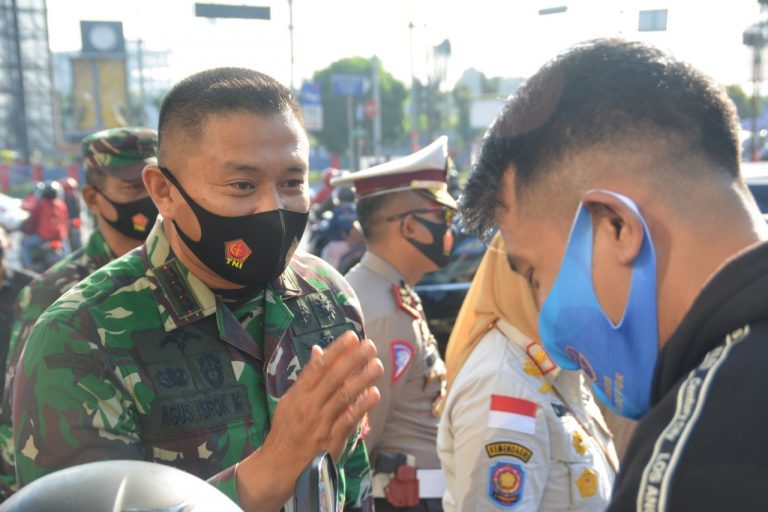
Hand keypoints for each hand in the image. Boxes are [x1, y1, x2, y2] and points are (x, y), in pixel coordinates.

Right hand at [236, 331, 382, 511]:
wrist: (279, 466)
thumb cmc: (286, 430)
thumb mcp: (290, 400)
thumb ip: (307, 377)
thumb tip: (318, 351)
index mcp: (297, 394)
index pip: (318, 367)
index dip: (336, 350)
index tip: (351, 336)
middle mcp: (309, 406)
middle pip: (333, 378)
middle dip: (353, 360)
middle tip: (370, 346)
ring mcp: (321, 423)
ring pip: (344, 396)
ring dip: (362, 379)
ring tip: (377, 365)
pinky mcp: (331, 440)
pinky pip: (349, 420)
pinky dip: (362, 407)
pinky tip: (374, 394)